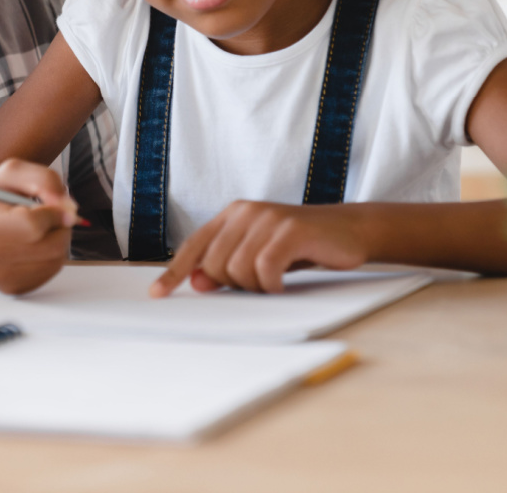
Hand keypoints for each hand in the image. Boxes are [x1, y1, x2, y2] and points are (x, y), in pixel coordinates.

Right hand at [0, 159, 79, 294]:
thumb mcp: (13, 172)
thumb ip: (44, 180)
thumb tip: (67, 206)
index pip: (32, 225)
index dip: (53, 213)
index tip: (56, 205)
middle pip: (51, 246)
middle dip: (58, 227)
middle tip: (47, 217)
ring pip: (56, 259)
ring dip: (56, 240)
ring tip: (37, 230)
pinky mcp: (12, 287)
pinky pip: (51, 271)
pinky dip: (51, 255)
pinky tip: (34, 245)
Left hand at [150, 200, 372, 296]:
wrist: (349, 230)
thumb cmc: (301, 246)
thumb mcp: (259, 255)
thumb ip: (228, 266)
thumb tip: (197, 283)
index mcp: (232, 215)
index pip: (194, 246)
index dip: (174, 272)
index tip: (157, 294)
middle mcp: (245, 212)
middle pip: (214, 265)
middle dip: (233, 284)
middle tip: (260, 283)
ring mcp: (268, 218)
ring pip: (238, 270)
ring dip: (256, 287)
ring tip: (275, 280)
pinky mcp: (290, 230)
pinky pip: (265, 269)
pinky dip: (272, 285)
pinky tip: (282, 284)